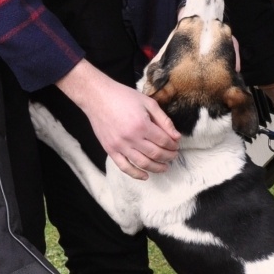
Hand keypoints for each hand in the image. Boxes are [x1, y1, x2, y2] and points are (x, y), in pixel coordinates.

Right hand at [56, 60, 179, 179]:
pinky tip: (145, 176)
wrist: (97, 97)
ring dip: (157, 168)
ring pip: (143, 163)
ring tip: (165, 167)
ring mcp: (120, 146)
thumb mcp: (148, 103)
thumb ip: (164, 120)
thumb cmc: (123, 96)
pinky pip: (124, 167)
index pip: (164, 141)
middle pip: (156, 154)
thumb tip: (176, 136)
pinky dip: (136, 174)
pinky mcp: (110, 150)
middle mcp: (131, 138)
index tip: (176, 145)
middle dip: (168, 156)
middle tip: (173, 155)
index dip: (173, 145)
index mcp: (142, 124)